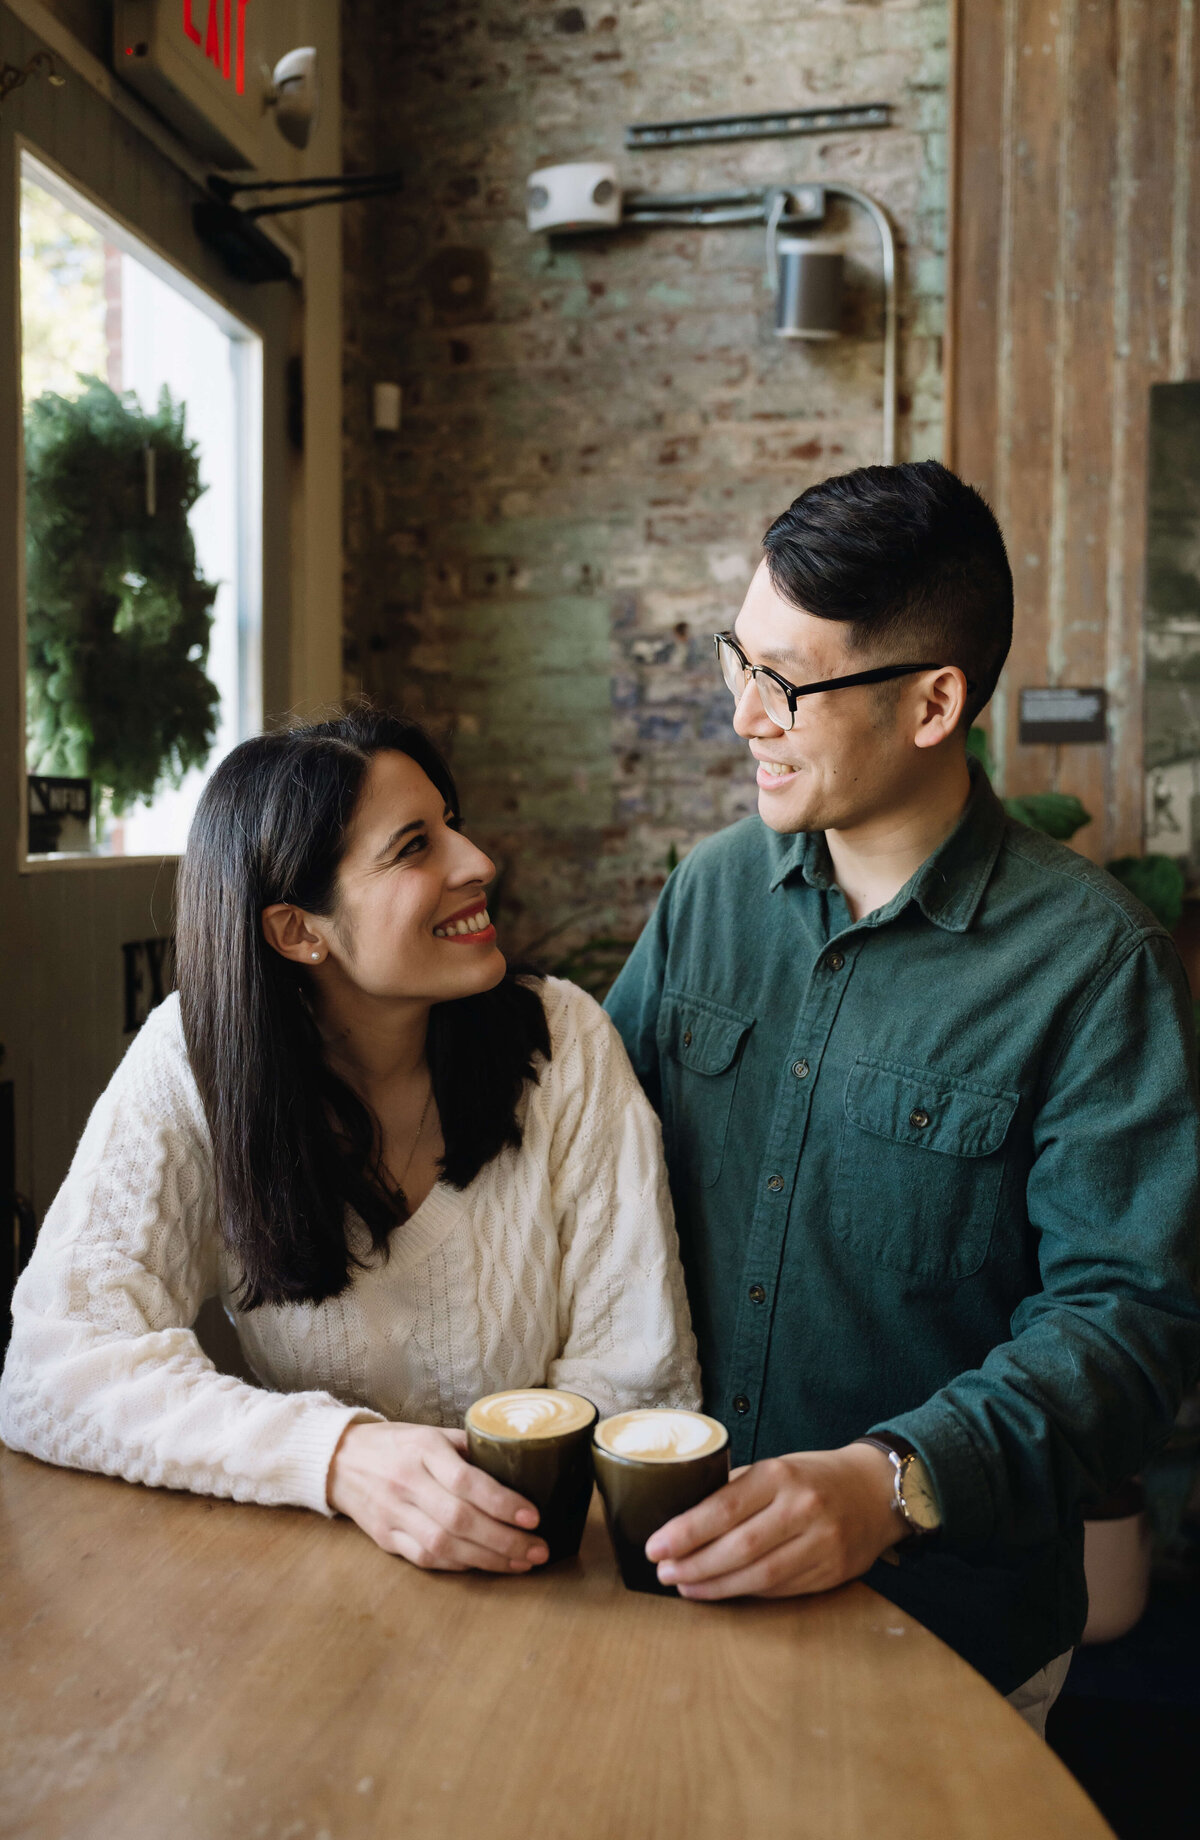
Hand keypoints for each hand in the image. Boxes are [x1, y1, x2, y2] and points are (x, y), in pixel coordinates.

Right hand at [327, 1420, 548, 1573]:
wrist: (338, 1460)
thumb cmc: (395, 1444)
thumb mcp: (430, 1432)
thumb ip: (468, 1448)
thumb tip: (517, 1463)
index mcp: (423, 1449)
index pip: (467, 1481)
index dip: (502, 1502)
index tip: (533, 1516)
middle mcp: (407, 1483)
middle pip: (459, 1520)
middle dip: (505, 1540)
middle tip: (538, 1550)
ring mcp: (393, 1514)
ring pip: (444, 1546)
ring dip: (488, 1560)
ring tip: (521, 1563)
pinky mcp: (385, 1538)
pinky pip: (426, 1559)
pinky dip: (459, 1566)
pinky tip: (485, 1566)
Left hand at [644, 1443, 901, 1598]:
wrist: (877, 1490)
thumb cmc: (814, 1476)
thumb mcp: (776, 1467)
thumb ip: (735, 1490)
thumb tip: (681, 1515)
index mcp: (781, 1474)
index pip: (723, 1508)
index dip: (685, 1531)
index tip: (655, 1547)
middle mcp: (802, 1508)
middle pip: (738, 1547)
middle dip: (694, 1564)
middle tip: (663, 1572)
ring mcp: (821, 1543)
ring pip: (758, 1576)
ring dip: (715, 1586)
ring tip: (685, 1586)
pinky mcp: (832, 1572)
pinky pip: (780, 1589)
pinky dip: (746, 1592)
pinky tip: (721, 1590)